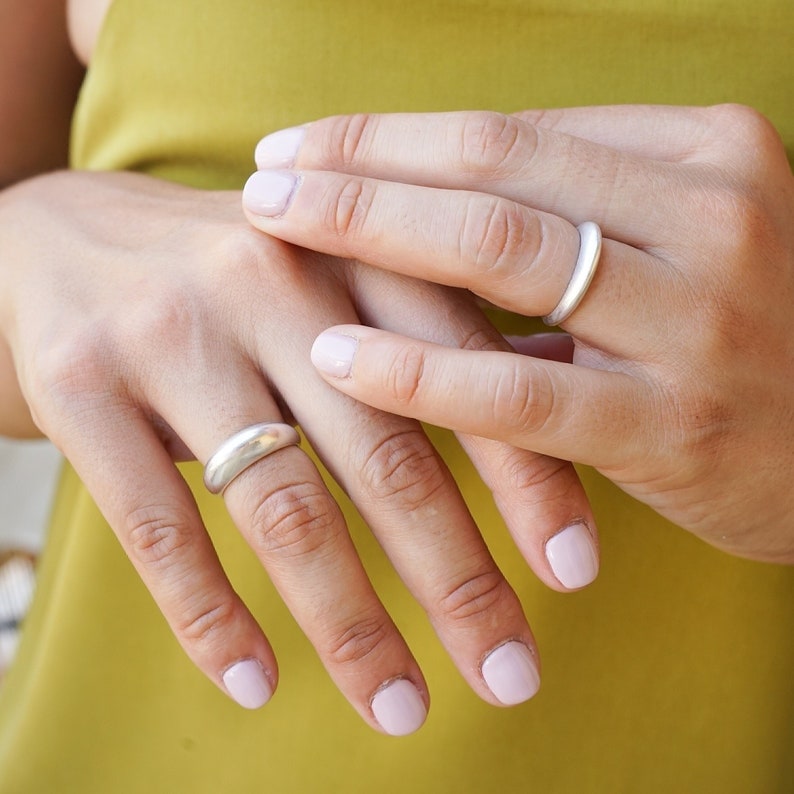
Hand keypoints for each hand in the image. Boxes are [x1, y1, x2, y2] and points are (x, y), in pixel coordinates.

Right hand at [0, 170, 596, 733]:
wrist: (59, 236)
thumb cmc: (233, 272)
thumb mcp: (334, 272)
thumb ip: (434, 327)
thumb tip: (556, 390)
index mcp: (350, 248)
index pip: (464, 370)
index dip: (530, 474)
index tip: (574, 571)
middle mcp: (266, 278)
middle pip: (385, 454)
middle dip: (458, 580)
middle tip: (511, 675)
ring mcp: (168, 331)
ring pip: (283, 506)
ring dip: (350, 625)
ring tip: (401, 708)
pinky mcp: (77, 384)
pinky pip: (157, 526)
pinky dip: (210, 618)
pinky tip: (257, 683)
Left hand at [244, 105, 793, 563]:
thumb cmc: (744, 344)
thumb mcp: (678, 256)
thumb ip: (574, 234)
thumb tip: (428, 220)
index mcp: (706, 157)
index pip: (515, 132)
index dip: (396, 135)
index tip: (309, 143)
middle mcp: (710, 216)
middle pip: (493, 169)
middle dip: (360, 166)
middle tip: (266, 174)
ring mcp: (697, 319)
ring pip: (500, 252)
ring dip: (368, 232)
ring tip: (274, 230)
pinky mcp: (671, 424)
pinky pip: (520, 389)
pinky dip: (418, 371)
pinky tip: (335, 357)